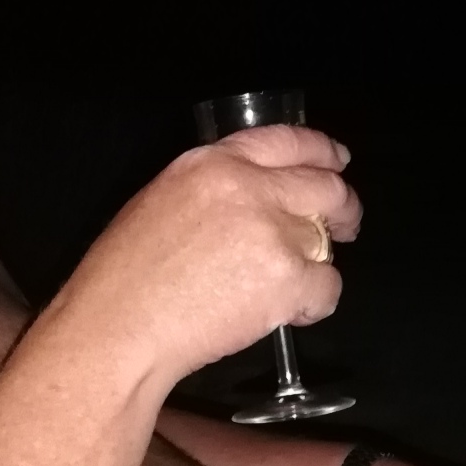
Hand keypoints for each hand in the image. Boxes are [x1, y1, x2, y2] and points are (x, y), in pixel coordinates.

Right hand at [65, 124, 360, 384]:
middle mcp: (248, 186)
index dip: (320, 150)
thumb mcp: (163, 200)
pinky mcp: (287, 278)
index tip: (337, 161)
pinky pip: (328, 287)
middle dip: (343, 207)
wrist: (120, 325)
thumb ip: (213, 188)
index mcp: (211, 162)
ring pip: (326, 242)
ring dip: (317, 263)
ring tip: (288, 287)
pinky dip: (314, 304)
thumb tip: (256, 200)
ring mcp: (271, 231)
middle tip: (345, 227)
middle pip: (325, 186)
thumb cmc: (125, 275)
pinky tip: (285, 313)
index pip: (285, 140)